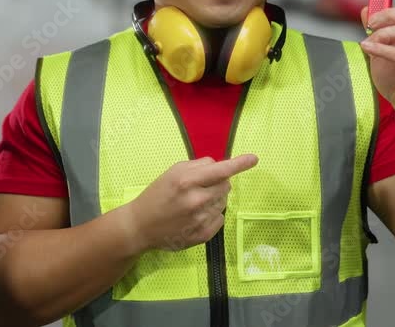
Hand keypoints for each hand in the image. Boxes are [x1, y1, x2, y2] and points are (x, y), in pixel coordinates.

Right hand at [126, 154, 257, 251]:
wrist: (140, 226)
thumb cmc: (157, 195)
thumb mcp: (172, 172)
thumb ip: (198, 166)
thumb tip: (220, 167)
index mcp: (187, 181)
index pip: (221, 170)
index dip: (239, 164)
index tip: (254, 159)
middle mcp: (196, 200)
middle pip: (226, 185)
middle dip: (218, 183)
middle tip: (200, 188)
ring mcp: (200, 219)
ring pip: (223, 202)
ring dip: (214, 199)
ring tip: (194, 203)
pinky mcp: (203, 235)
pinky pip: (220, 218)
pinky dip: (212, 215)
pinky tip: (195, 217)